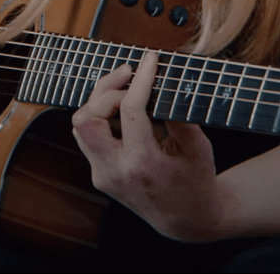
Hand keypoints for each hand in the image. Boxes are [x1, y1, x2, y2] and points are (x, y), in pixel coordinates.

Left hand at [69, 49, 222, 242]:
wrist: (186, 220)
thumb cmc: (196, 183)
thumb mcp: (198, 148)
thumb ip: (179, 115)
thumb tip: (162, 82)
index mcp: (143, 164)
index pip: (130, 110)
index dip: (141, 79)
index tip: (150, 60)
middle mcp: (115, 171)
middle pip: (87, 118)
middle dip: (105, 88)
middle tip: (129, 73)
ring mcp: (102, 174)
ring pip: (80, 126)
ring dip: (99, 101)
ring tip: (125, 86)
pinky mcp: (98, 173)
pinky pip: (87, 137)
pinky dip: (100, 116)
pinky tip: (120, 107)